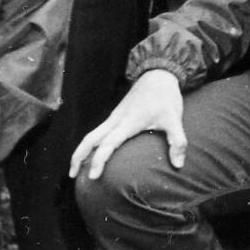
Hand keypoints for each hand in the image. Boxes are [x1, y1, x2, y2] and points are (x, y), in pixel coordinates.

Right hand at [70, 69, 185, 179]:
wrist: (158, 73)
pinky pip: (98, 131)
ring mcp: (114, 116)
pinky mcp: (116, 114)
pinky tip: (92, 153)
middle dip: (78, 156)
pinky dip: (90, 143)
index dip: (99, 160)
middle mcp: (116, 119)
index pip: (108, 144)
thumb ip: (177, 142)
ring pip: (91, 134)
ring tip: (76, 168)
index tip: (92, 176)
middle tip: (71, 175)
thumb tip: (178, 165)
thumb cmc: (166, 97)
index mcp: (128, 122)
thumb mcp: (174, 119)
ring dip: (81, 150)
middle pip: (89, 139)